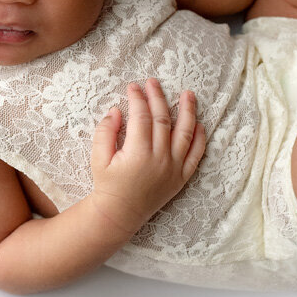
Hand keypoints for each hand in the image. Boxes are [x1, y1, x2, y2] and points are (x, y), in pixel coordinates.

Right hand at [89, 79, 206, 235]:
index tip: (133, 87)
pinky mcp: (181, 177)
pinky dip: (199, 138)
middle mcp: (159, 158)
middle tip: (153, 82)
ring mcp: (173, 168)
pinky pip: (196, 155)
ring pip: (185, 133)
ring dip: (188, 111)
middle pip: (162, 119)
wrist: (120, 214)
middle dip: (158, 97)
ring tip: (188, 94)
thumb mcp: (98, 158)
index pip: (141, 116)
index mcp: (138, 153)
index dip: (137, 98)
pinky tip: (198, 124)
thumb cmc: (107, 184)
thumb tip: (116, 111)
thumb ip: (105, 132)